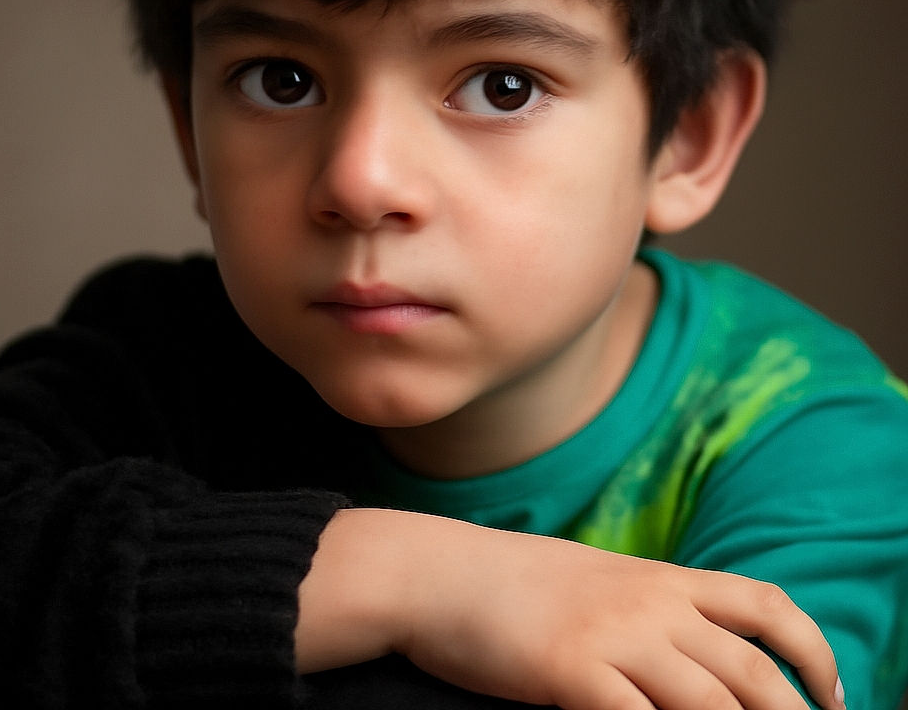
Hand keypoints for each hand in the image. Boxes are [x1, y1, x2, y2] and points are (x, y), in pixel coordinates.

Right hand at [296, 509, 843, 709]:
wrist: (436, 571)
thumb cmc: (508, 580)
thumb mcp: (590, 576)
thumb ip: (643, 603)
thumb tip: (688, 645)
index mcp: (656, 577)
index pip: (763, 604)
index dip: (811, 649)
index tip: (830, 691)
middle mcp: (647, 603)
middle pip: (752, 671)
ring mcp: (611, 637)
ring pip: (711, 704)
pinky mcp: (571, 671)